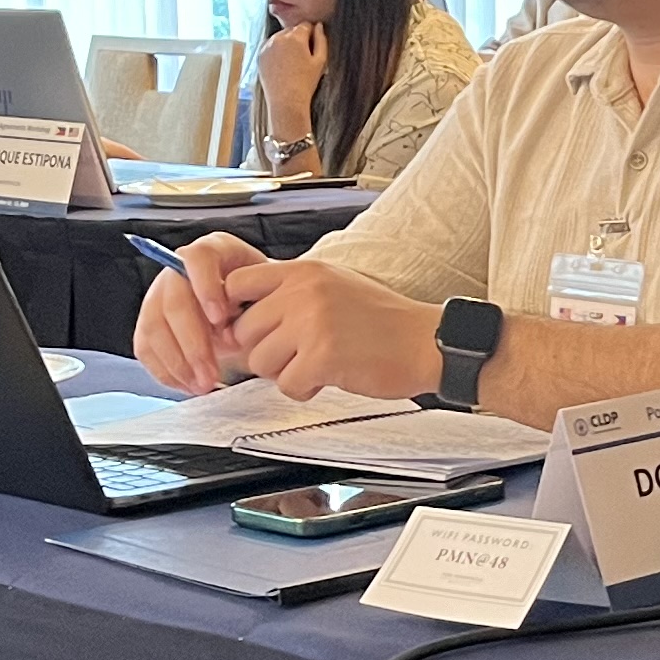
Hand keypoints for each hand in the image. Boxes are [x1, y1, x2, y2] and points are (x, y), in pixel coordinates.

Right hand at [131, 230, 263, 390]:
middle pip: (173, 301)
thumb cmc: (264, 297)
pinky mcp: (150, 321)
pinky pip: (145, 347)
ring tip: (202, 386)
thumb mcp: (269, 293)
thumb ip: (253, 305)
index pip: (198, 259)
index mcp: (213, 250)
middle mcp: (179, 268)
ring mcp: (160, 293)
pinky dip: (165, 370)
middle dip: (192, 343)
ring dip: (177, 363)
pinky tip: (187, 385)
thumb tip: (230, 334)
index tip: (220, 319)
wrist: (254, 306)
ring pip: (154, 327)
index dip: (206, 287)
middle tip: (211, 374)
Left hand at [217, 254, 443, 401]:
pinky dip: (304, 389)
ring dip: (284, 372)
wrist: (424, 341)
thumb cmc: (381, 320)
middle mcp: (303, 291)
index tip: (257, 328)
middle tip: (299, 354)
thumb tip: (235, 324)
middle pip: (244, 330)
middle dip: (266, 350)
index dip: (239, 312)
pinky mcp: (322, 357)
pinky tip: (329, 377)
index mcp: (303, 271)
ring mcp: (312, 323)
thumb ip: (287, 296)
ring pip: (259, 361)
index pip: (237, 284)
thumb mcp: (331, 287)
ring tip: (318, 364)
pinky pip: (286, 384)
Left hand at [255, 19, 325, 147]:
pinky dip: (276, 51)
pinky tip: (282, 65)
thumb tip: (319, 26)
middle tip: (303, 57)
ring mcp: (267, 46)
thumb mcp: (320, 61)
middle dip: (298, 38)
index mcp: (295, 37)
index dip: (312, 35)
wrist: (286, 101)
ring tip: (292, 63)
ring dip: (286, 44)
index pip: (306, 25)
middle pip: (292, 30)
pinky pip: (270, 46)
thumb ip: (321, 40)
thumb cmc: (306, 83)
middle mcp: (279, 38)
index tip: (312, 48)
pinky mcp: (260, 55)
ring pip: (280, 37)